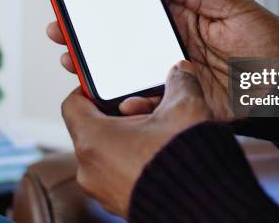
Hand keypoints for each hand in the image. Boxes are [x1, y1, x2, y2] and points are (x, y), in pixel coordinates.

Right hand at [47, 0, 278, 117]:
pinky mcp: (185, 102)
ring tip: (77, 66)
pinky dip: (135, 104)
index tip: (78, 5)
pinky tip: (119, 99)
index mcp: (182, 22)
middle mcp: (173, 49)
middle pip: (124, 45)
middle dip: (92, 42)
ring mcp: (176, 76)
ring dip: (103, 73)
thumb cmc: (267, 37)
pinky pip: (155, 104)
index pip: (136, 14)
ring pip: (132, 75)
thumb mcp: (231, 7)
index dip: (107, 11)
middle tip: (62, 36)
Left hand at [62, 60, 210, 217]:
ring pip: (109, 151)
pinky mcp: (120, 204)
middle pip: (95, 128)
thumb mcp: (184, 108)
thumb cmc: (186, 161)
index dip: (90, 89)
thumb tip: (180, 71)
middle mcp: (90, 169)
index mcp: (93, 140)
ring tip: (161, 132)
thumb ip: (179, 82)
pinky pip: (119, 173)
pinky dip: (135, 160)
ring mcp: (103, 191)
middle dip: (123, 114)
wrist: (205, 207)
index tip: (110, 87)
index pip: (73, 104)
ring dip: (132, 137)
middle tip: (151, 108)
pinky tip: (163, 154)